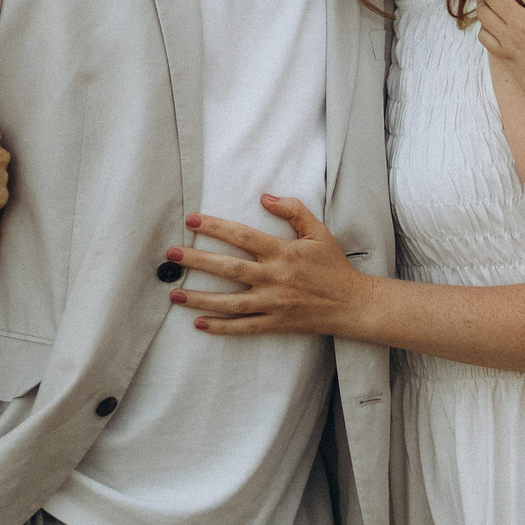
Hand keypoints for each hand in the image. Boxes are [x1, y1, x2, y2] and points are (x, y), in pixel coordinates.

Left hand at [172, 196, 373, 338]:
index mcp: (283, 253)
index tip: (192, 220)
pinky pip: (243, 327)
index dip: (215, 227)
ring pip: (230, 302)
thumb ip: (294, 211)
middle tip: (172, 254)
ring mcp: (273, 303)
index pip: (242, 236)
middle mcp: (274, 278)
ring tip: (174, 295)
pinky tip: (199, 324)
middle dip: (197, 261)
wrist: (352, 304)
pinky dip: (221, 327)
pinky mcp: (275, 324)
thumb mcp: (318, 232)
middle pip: (228, 268)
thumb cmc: (334, 266)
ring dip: (200, 299)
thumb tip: (265, 197)